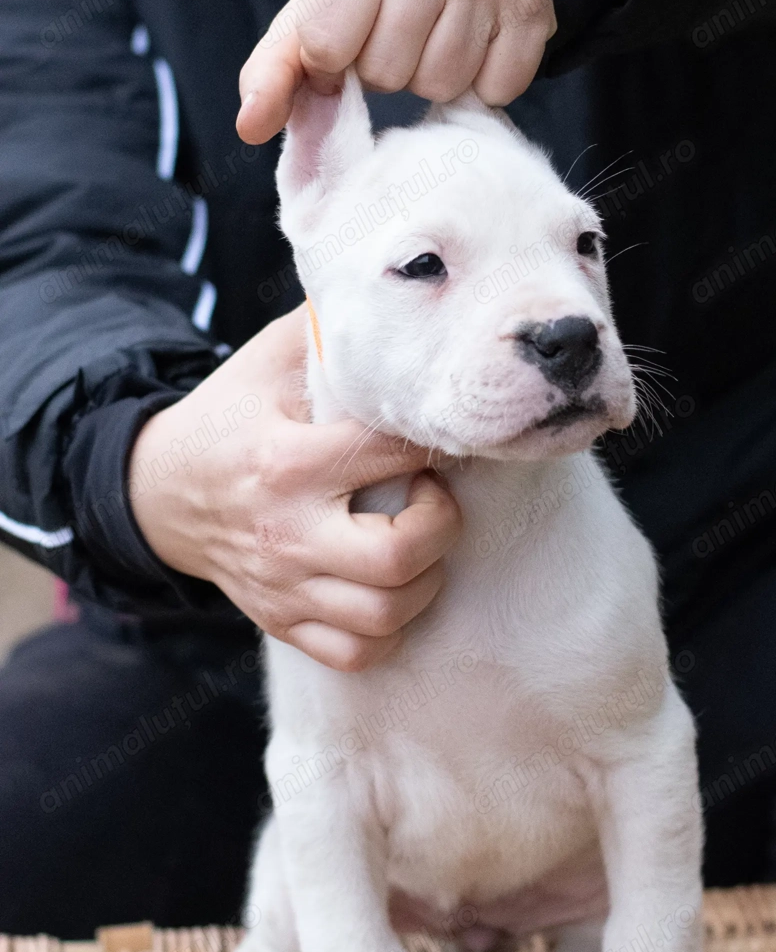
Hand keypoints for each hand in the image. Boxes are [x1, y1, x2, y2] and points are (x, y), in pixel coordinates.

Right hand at [129, 305, 461, 670]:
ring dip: (423, 582)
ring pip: (384, 616)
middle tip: (433, 499)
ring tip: (416, 543)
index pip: (392, 458)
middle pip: (395, 557)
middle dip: (440, 526)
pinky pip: (356, 654)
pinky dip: (388, 631)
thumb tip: (402, 297)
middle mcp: (286, 532)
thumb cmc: (231, 417)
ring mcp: (283, 586)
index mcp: (286, 461)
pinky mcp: (282, 621)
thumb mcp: (270, 362)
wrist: (159, 491)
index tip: (440, 437)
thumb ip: (332, 335)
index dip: (435, 444)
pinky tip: (390, 590)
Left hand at [236, 0, 554, 144]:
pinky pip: (496, 90)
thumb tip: (250, 126)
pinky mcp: (532, 3)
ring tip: (437, 43)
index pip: (326, 47)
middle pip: (388, 73)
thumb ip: (276, 67)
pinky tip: (476, 49)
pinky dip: (483, 86)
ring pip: (443, 85)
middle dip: (388, 73)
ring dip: (434, 82)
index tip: (347, 46)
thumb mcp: (320, 11)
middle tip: (401, 40)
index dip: (332, 66)